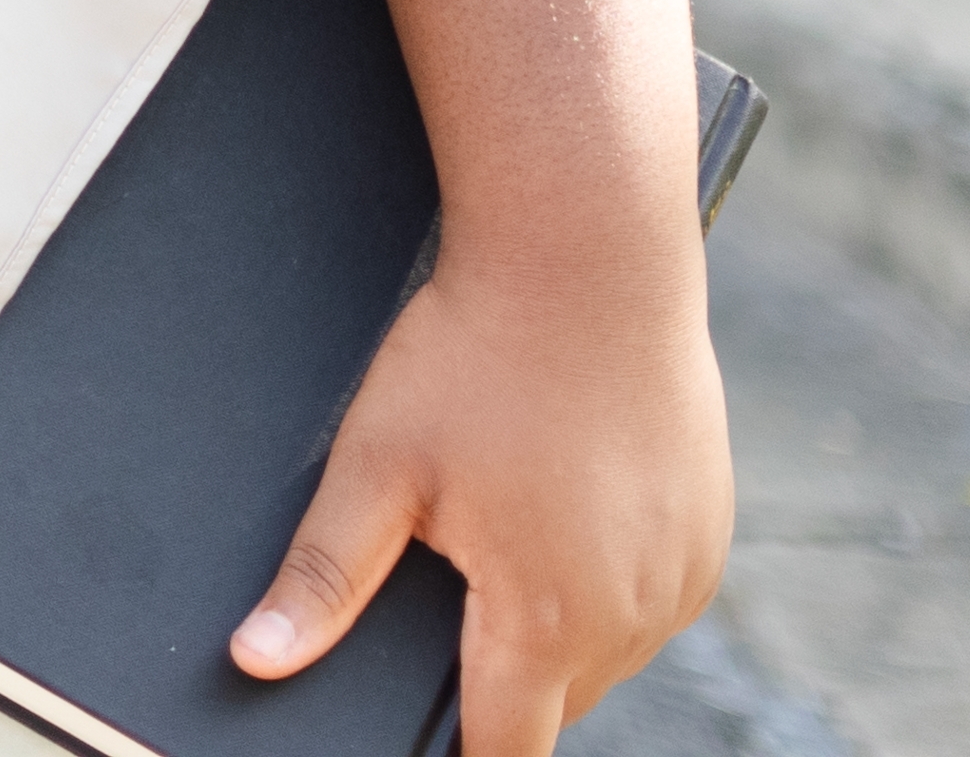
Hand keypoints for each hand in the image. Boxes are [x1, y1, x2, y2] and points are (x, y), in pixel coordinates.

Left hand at [230, 214, 730, 750]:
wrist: (587, 260)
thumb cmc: (475, 357)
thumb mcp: (376, 466)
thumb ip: (322, 578)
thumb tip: (258, 659)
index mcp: (547, 621)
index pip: (508, 749)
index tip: (432, 747)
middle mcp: (633, 617)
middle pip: (556, 700)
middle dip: (499, 680)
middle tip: (444, 598)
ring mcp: (684, 576)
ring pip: (608, 650)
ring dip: (557, 630)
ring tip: (500, 537)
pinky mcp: (711, 533)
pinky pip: (651, 597)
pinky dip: (606, 583)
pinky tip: (559, 514)